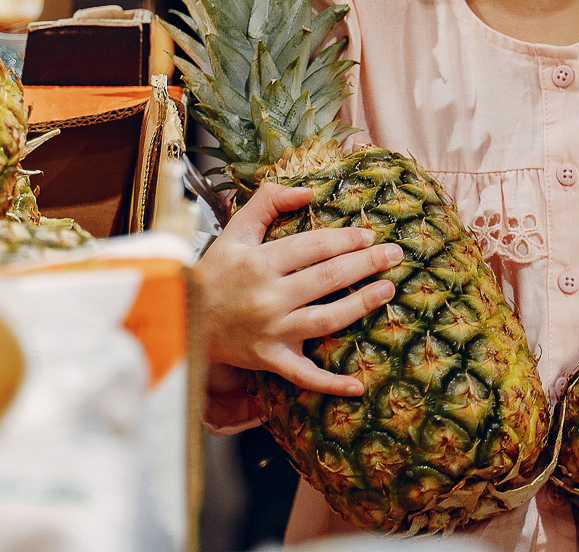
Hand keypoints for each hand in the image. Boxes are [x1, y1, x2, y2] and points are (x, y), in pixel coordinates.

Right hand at [194, 184, 404, 395]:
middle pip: (327, 278)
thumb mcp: (235, 231)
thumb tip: (309, 192)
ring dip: (362, 305)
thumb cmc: (215, 273)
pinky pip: (304, 375)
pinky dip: (331, 384)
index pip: (313, 246)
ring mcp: (271, 331)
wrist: (183, 318)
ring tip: (388, 290)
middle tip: (395, 255)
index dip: (345, 239)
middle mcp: (268, 297)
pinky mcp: (270, 360)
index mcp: (259, 262)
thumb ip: (268, 202)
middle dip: (366, 264)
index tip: (369, 236)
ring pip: (326, 319)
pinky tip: (358, 387)